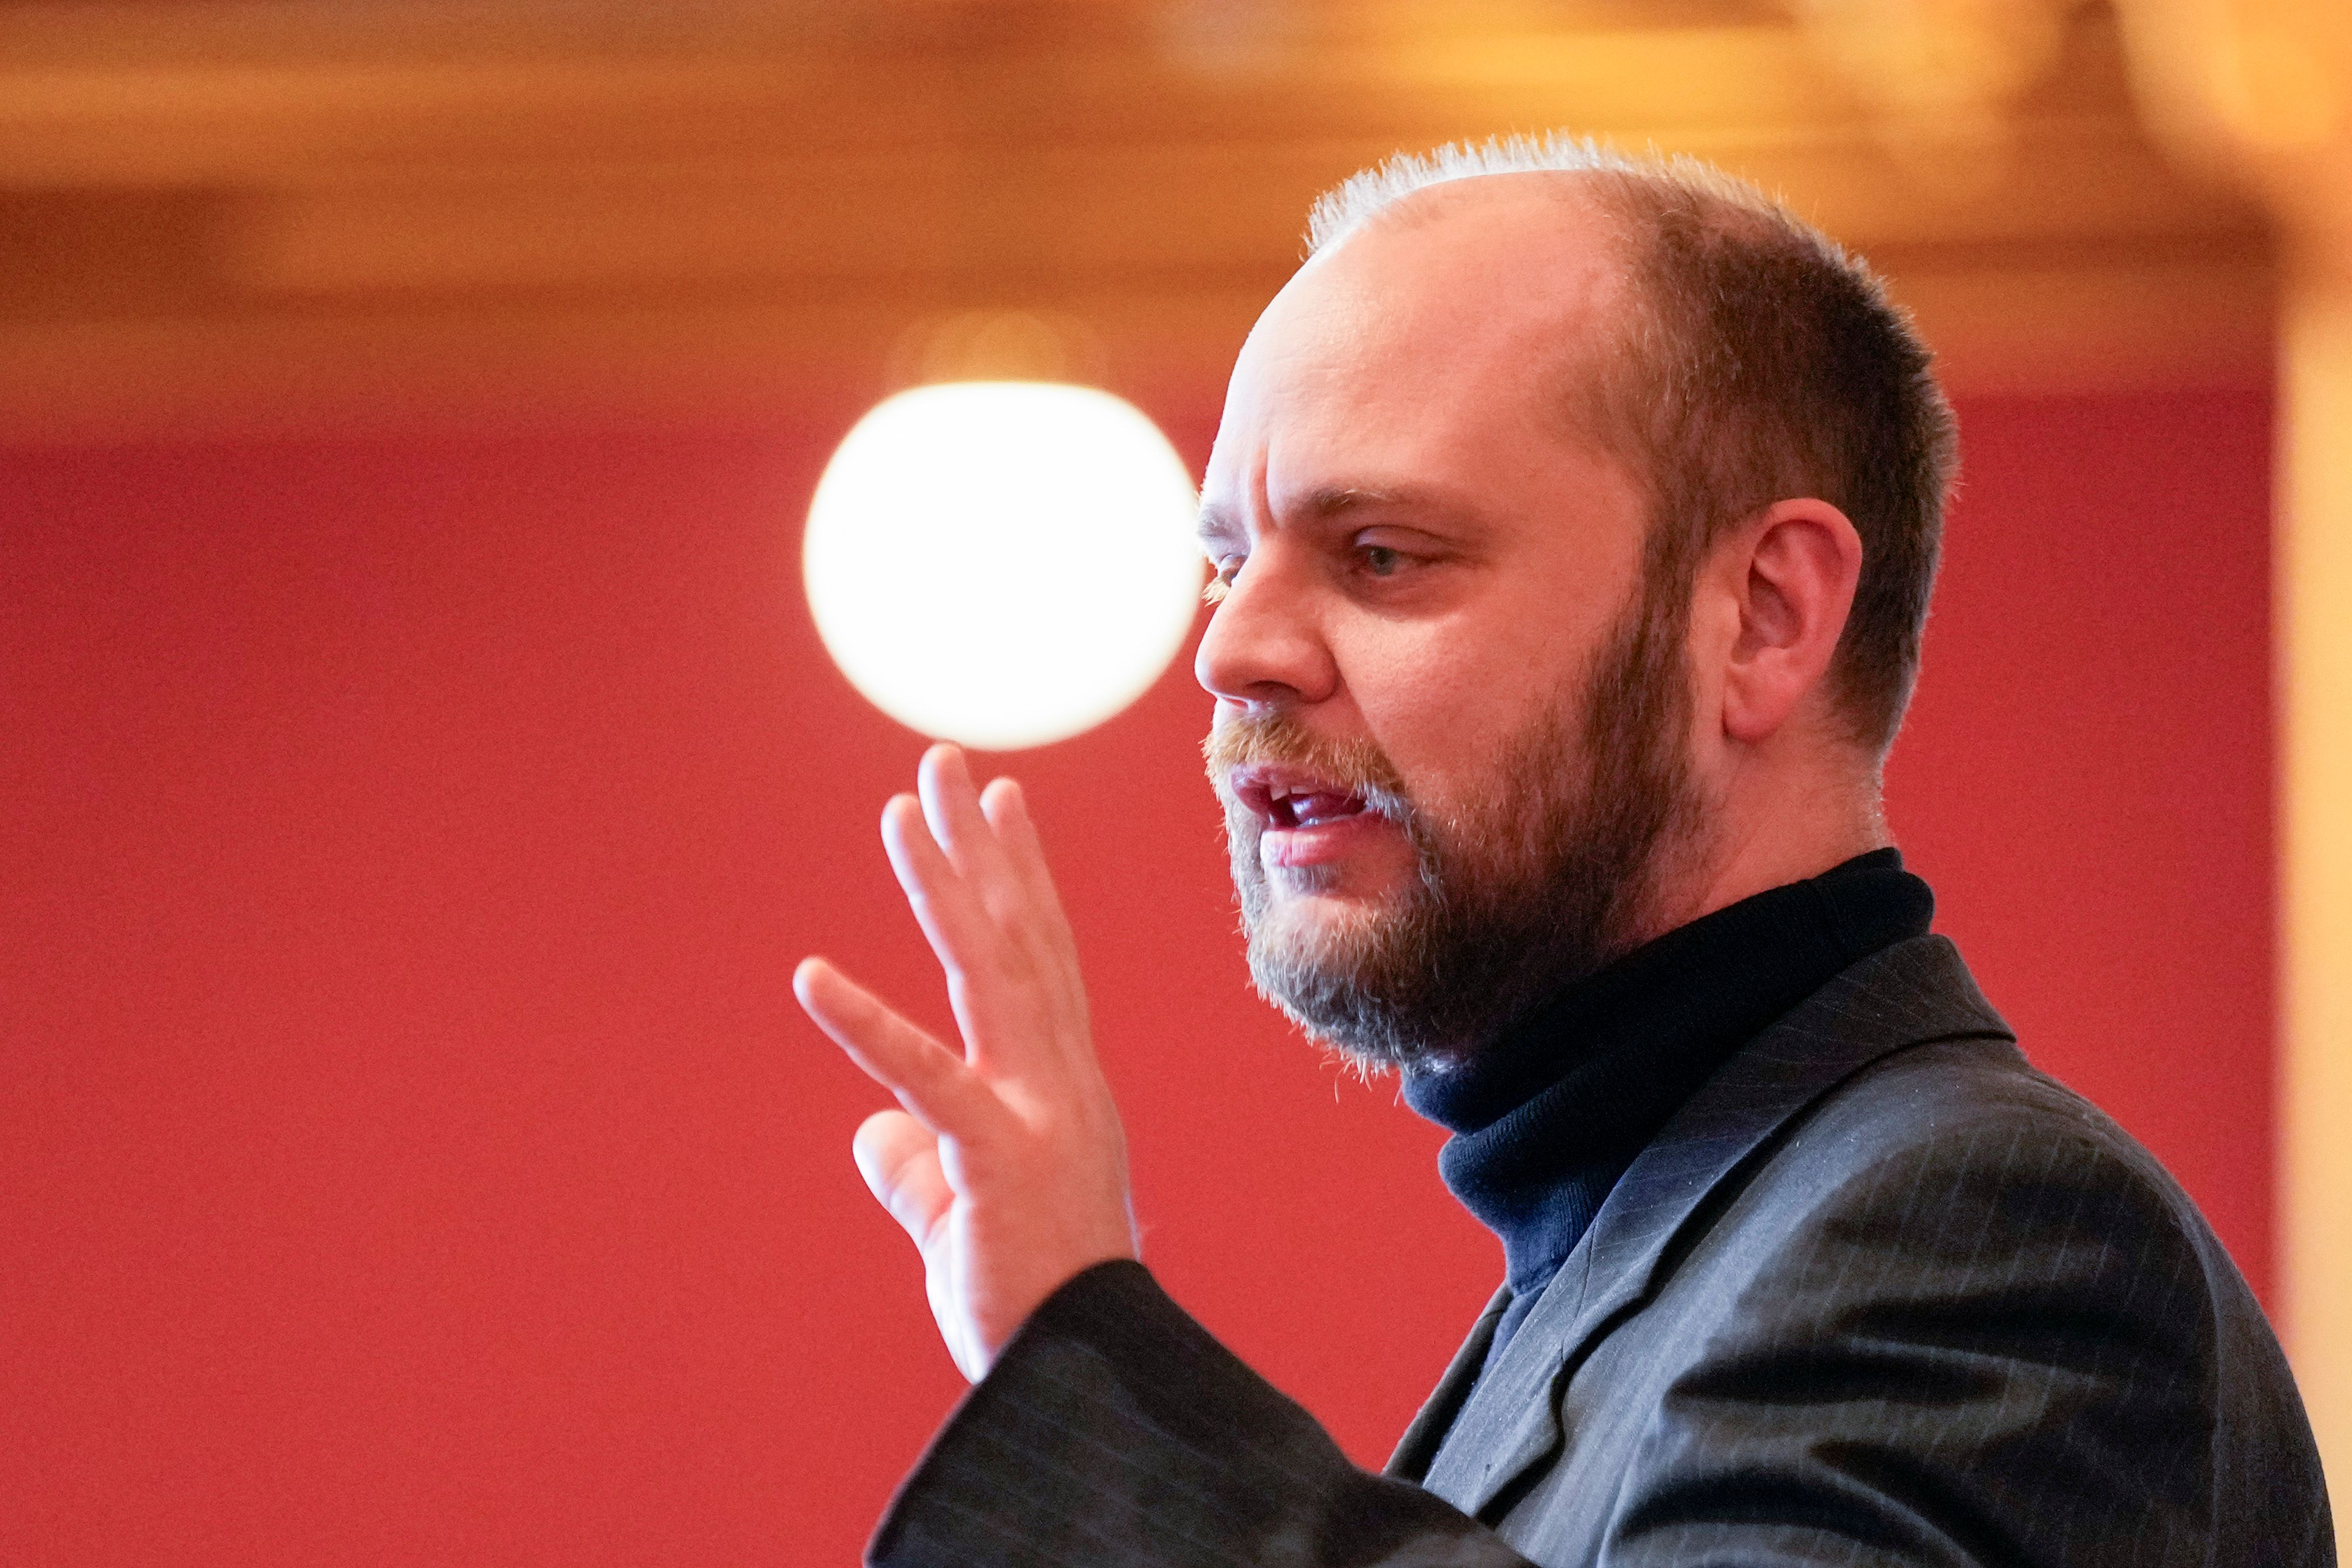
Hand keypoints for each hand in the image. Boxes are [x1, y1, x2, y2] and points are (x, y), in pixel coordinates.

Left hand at [795, 744, 1138, 1380]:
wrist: (1083, 1378)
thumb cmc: (1037, 1306)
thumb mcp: (966, 1221)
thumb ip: (920, 1167)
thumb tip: (871, 1131)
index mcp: (1062, 1088)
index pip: (1041, 958)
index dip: (1019, 877)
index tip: (1000, 804)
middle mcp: (1062, 1080)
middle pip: (1018, 938)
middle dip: (980, 848)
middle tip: (948, 766)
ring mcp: (1037, 1110)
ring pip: (987, 974)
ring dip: (942, 887)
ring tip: (902, 812)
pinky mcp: (997, 1156)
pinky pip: (924, 1077)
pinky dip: (867, 1024)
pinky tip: (811, 976)